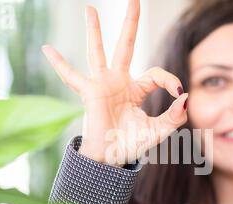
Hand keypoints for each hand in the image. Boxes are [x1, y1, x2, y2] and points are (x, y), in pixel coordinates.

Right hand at [42, 0, 187, 165]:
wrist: (111, 159)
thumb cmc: (131, 144)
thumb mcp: (158, 131)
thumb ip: (175, 116)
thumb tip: (185, 97)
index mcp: (136, 90)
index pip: (156, 74)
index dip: (170, 80)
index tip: (178, 92)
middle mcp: (118, 82)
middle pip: (125, 47)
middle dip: (130, 25)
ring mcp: (102, 85)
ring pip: (98, 53)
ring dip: (95, 31)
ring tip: (90, 9)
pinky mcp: (90, 93)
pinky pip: (72, 76)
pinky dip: (60, 64)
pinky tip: (47, 49)